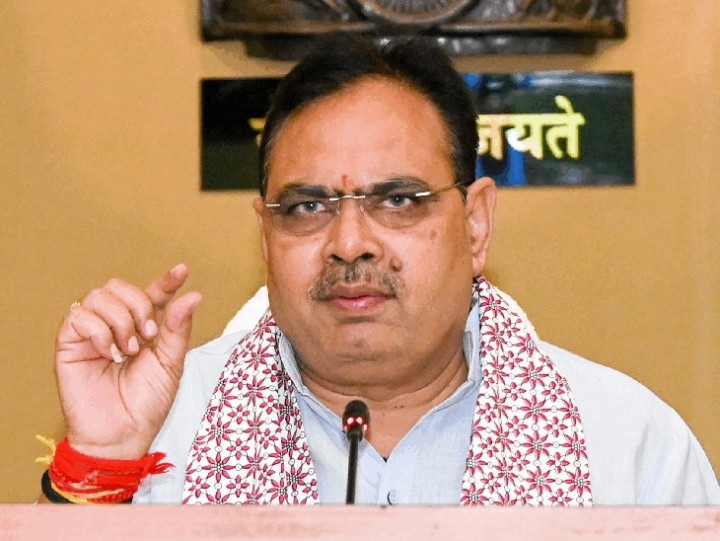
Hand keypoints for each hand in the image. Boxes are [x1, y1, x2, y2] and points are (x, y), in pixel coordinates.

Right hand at [54, 264, 201, 458]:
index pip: (153, 293)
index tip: (182, 271)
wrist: (123, 434)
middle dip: (140, 305)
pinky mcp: (69, 344)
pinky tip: (111, 354)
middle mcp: (116, 324)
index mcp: (144, 327)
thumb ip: (178, 328)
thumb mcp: (171, 363)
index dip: (167, 280)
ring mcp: (92, 333)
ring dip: (121, 320)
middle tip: (150, 335)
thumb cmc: (147, 403)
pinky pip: (79, 316)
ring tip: (129, 351)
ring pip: (99, 296)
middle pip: (121, 287)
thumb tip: (193, 295)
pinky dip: (100, 331)